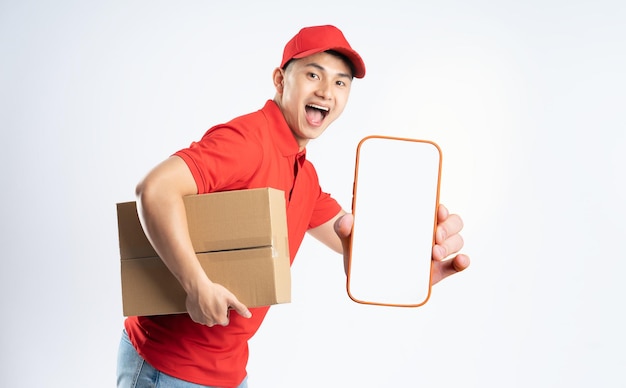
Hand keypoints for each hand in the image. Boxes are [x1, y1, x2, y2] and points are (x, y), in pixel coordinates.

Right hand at [185, 276, 251, 326]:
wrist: (198, 287)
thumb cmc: (214, 292)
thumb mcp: (230, 298)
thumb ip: (240, 308)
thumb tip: (249, 315)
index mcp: (220, 320)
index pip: (226, 320)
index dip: (225, 312)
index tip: (222, 304)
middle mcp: (210, 323)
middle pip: (216, 320)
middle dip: (217, 313)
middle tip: (215, 302)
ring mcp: (201, 320)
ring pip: (207, 318)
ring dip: (208, 312)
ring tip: (208, 301)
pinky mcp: (193, 317)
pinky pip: (199, 316)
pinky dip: (201, 312)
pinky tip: (202, 303)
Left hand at [333, 205, 469, 285]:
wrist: (364, 271)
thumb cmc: (363, 247)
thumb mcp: (353, 236)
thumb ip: (346, 227)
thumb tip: (347, 220)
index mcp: (414, 219)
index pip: (436, 210)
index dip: (441, 209)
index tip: (437, 210)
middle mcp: (429, 233)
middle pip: (452, 223)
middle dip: (448, 227)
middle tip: (434, 236)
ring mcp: (435, 252)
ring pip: (456, 241)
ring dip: (451, 245)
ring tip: (435, 253)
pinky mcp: (437, 271)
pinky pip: (456, 265)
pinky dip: (462, 262)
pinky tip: (461, 261)